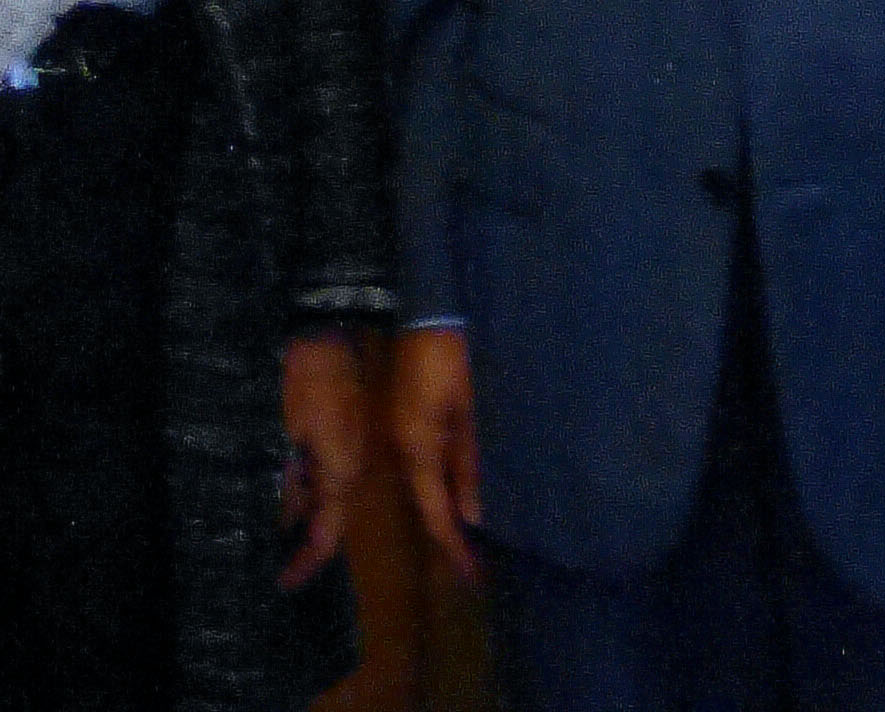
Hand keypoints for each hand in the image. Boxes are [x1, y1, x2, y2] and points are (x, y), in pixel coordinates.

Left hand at [277, 332, 372, 586]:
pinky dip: (306, 490)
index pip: (325, 538)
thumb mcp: (286, 434)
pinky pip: (326, 476)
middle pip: (329, 522)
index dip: (304, 564)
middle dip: (302, 544)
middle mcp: (352, 471)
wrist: (328, 333)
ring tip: (274, 533)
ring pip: (327, 499)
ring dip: (303, 516)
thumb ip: (287, 482)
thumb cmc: (304, 382)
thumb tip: (282, 520)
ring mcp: (351, 453)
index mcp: (342, 476)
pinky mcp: (344, 436)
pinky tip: (285, 493)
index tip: (282, 583)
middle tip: (274, 562)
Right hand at [387, 325, 481, 587]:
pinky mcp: (409, 416)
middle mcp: (404, 445)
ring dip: (450, 508)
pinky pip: (430, 460)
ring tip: (478, 534)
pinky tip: (467, 489)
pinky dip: (448, 481)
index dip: (455, 547)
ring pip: (429, 482)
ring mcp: (403, 429)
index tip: (474, 575)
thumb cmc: (451, 357)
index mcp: (417, 447)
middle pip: (428, 501)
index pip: (435, 512)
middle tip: (481, 563)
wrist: (422, 307)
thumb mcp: (472, 409)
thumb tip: (475, 517)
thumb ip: (473, 463)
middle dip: (452, 534)